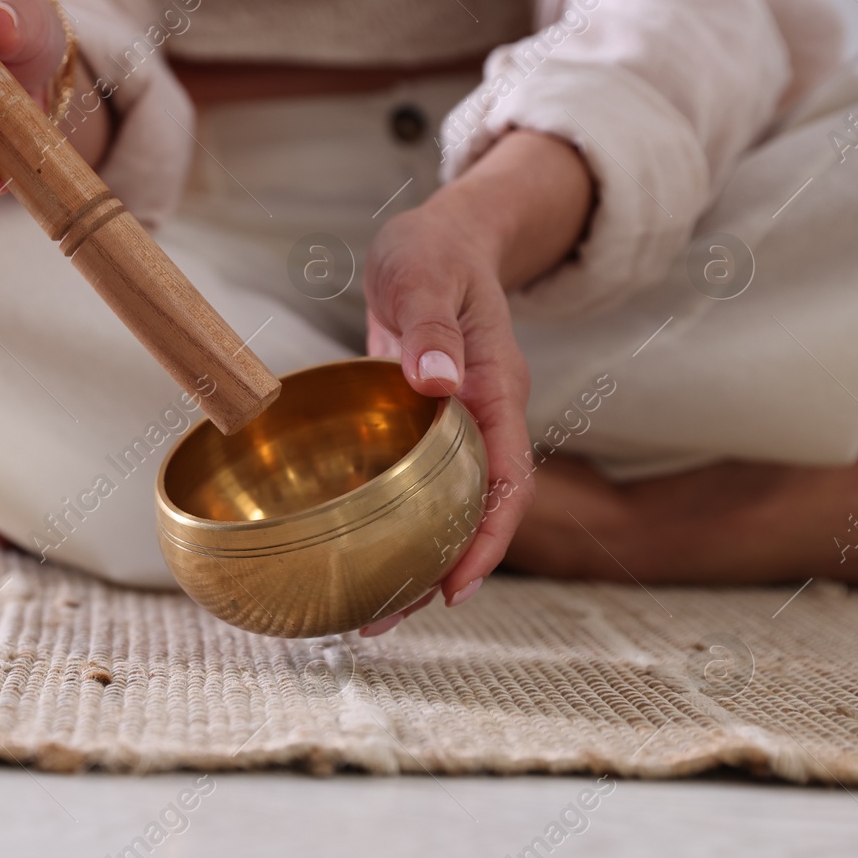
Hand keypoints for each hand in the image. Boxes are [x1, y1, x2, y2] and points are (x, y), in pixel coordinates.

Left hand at [357, 130, 592, 633]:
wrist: (441, 237)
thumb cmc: (434, 249)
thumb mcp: (426, 275)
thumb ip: (430, 327)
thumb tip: (439, 383)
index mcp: (496, 390)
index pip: (507, 482)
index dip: (486, 539)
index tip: (454, 586)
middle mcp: (483, 418)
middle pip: (476, 513)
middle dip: (440, 572)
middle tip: (382, 620)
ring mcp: (454, 427)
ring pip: (444, 507)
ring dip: (411, 557)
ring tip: (362, 610)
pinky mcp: (423, 428)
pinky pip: (414, 485)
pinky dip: (391, 520)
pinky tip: (350, 547)